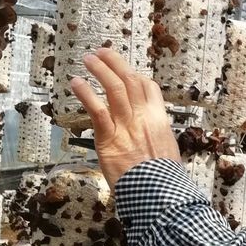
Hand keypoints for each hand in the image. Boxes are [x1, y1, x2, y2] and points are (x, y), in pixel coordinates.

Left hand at [70, 49, 180, 189]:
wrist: (157, 194)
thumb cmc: (163, 180)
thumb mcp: (168, 154)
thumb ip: (158, 142)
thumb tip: (152, 143)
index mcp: (159, 121)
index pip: (149, 89)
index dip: (136, 76)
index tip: (127, 71)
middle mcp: (143, 118)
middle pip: (130, 81)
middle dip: (116, 63)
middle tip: (103, 52)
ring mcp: (126, 126)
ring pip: (114, 89)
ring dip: (100, 70)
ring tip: (89, 59)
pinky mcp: (109, 138)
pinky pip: (97, 110)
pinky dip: (86, 94)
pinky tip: (76, 83)